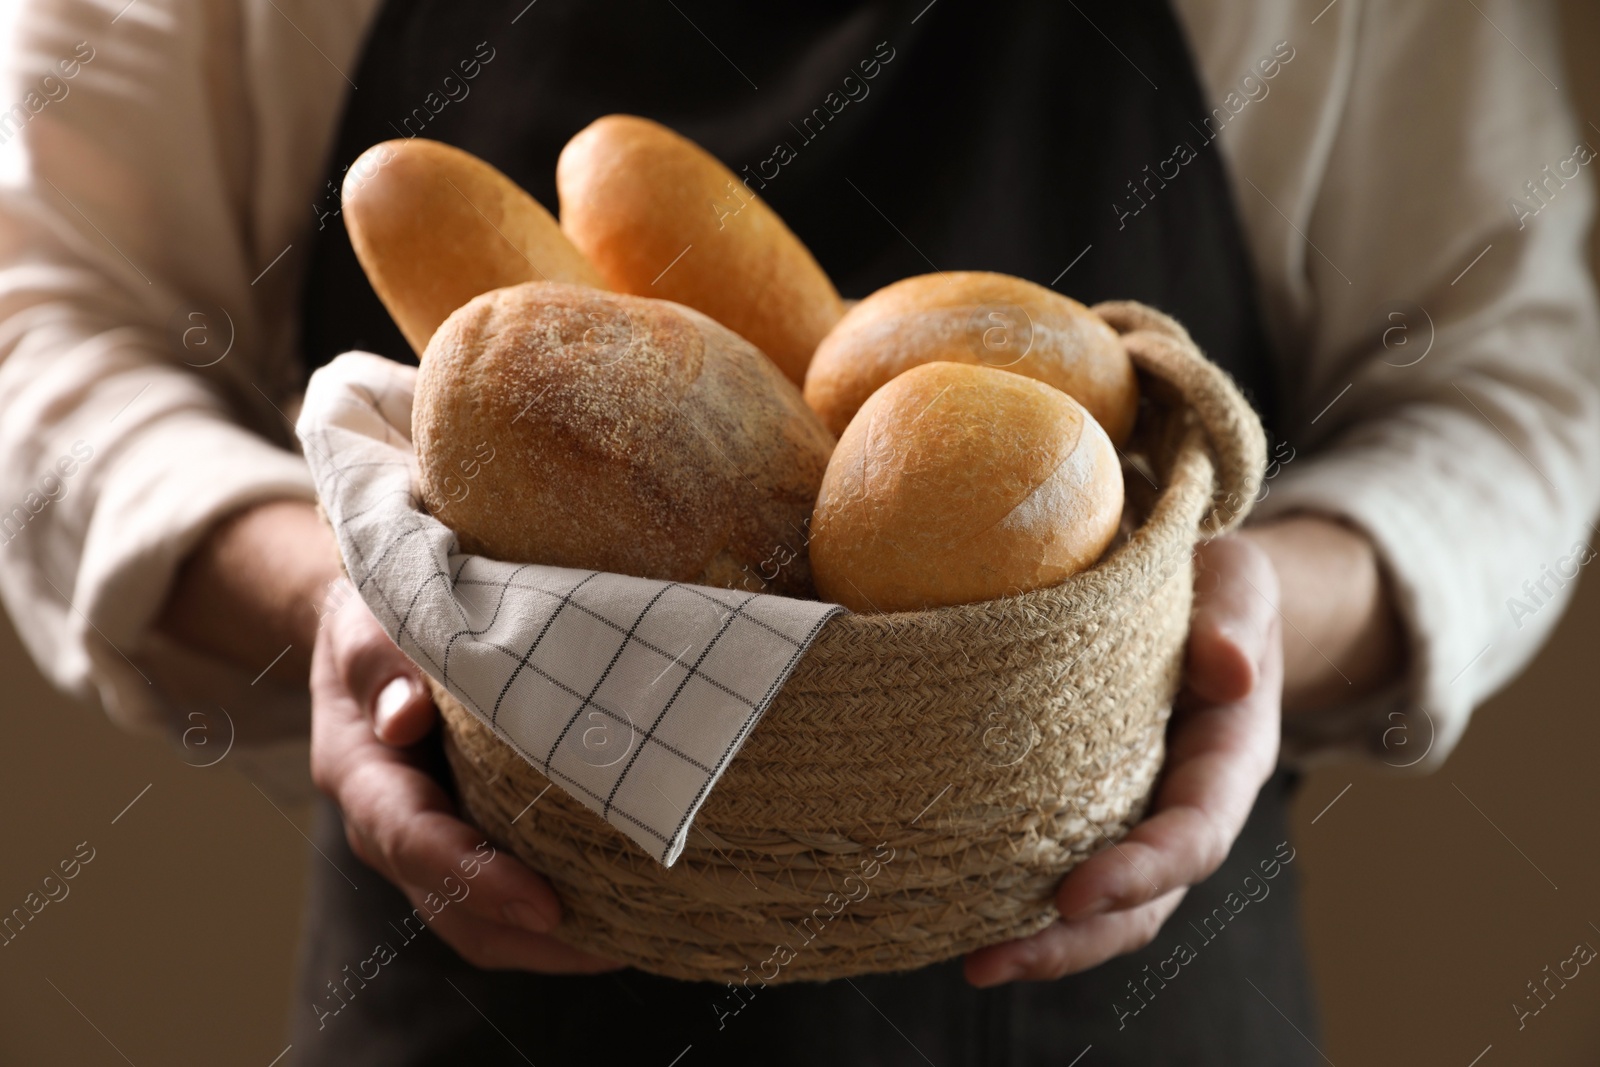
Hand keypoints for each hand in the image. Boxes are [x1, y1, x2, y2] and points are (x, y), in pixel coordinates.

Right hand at [310, 579, 621, 973]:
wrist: (367, 635)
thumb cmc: (374, 619)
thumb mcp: (366, 624)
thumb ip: (378, 662)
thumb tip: (405, 714)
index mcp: (361, 774)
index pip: (414, 841)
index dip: (477, 878)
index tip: (546, 904)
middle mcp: (388, 827)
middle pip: (453, 910)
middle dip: (532, 939)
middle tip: (619, 944)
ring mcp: (425, 844)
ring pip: (479, 923)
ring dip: (551, 944)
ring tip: (634, 938)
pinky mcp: (465, 840)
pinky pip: (502, 900)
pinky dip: (554, 919)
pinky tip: (618, 909)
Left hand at [964, 534, 1282, 985]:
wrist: (1208, 601)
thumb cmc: (1221, 593)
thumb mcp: (1240, 588)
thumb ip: (1237, 622)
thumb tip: (1230, 673)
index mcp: (1229, 762)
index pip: (1193, 836)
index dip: (1140, 872)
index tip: (1075, 892)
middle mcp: (1185, 807)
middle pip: (1144, 904)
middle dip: (1074, 941)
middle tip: (991, 961)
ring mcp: (1139, 817)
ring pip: (1103, 908)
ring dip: (1042, 944)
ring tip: (972, 963)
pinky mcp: (1091, 810)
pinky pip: (1063, 867)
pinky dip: (1020, 901)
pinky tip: (958, 911)